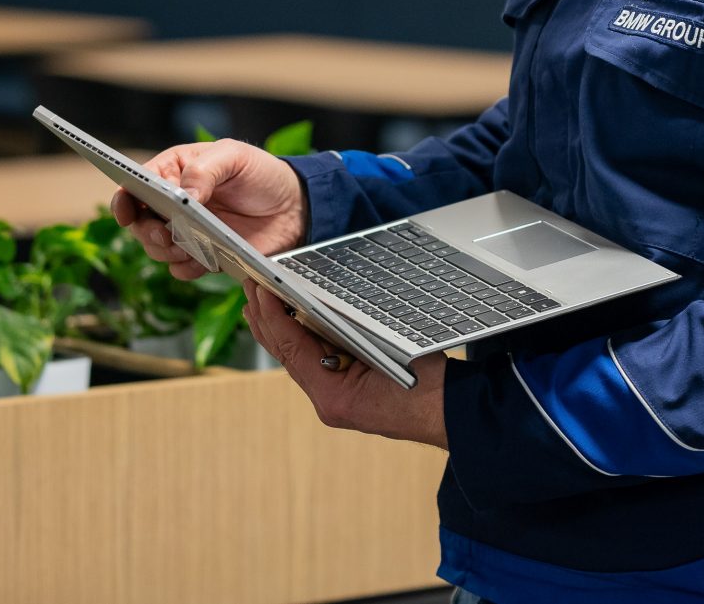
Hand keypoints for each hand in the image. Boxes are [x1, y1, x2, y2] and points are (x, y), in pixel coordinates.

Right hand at [109, 139, 305, 280]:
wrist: (295, 208)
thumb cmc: (262, 174)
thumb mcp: (234, 157)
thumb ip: (205, 170)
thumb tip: (181, 196)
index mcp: (175, 171)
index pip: (136, 184)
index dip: (123, 199)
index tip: (125, 211)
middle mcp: (175, 203)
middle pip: (140, 222)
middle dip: (146, 231)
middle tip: (164, 234)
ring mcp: (187, 231)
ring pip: (156, 248)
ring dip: (165, 251)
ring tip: (186, 246)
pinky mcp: (202, 255)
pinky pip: (181, 268)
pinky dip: (186, 267)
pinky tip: (204, 259)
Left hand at [242, 280, 447, 448]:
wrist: (455, 414)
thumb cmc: (429, 390)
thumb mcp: (388, 354)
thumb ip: (352, 336)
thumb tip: (319, 306)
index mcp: (334, 397)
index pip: (292, 349)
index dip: (273, 317)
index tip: (259, 291)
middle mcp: (330, 400)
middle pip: (288, 355)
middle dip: (267, 322)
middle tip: (249, 290)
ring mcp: (339, 399)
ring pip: (299, 358)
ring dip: (280, 329)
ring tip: (260, 303)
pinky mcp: (350, 393)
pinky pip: (317, 362)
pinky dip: (303, 338)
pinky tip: (296, 321)